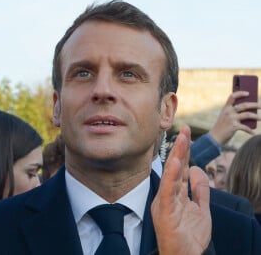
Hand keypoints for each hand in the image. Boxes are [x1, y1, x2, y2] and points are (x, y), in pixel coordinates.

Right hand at [151, 125, 210, 254]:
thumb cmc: (189, 236)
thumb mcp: (201, 209)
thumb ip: (200, 189)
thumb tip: (199, 168)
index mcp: (176, 193)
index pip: (182, 168)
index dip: (185, 151)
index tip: (188, 134)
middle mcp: (168, 194)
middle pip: (176, 167)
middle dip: (181, 147)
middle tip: (185, 128)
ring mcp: (165, 201)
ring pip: (171, 174)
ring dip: (177, 155)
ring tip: (182, 139)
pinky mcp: (163, 210)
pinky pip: (168, 190)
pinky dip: (172, 175)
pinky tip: (177, 162)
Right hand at [209, 91, 260, 144]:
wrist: (215, 137)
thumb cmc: (222, 127)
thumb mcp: (225, 117)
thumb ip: (234, 113)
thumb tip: (249, 112)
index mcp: (225, 108)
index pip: (232, 96)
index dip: (240, 93)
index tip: (248, 93)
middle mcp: (228, 112)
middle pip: (244, 105)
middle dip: (254, 105)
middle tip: (260, 106)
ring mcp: (231, 119)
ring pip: (248, 114)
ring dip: (256, 116)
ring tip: (260, 118)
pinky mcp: (234, 126)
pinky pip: (246, 127)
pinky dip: (250, 130)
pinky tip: (253, 132)